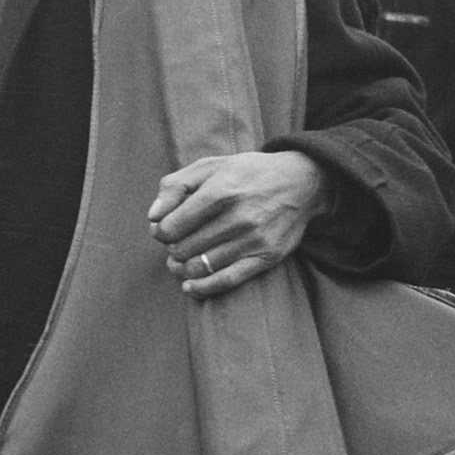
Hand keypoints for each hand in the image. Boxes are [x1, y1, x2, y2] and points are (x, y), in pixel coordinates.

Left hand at [148, 151, 328, 298]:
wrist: (301, 181)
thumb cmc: (247, 173)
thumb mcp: (209, 166)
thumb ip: (174, 186)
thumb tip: (152, 216)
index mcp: (221, 191)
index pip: (173, 226)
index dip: (160, 231)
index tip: (163, 229)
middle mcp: (239, 217)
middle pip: (184, 248)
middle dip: (172, 248)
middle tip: (175, 243)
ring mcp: (254, 240)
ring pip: (201, 267)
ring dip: (182, 268)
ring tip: (179, 261)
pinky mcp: (267, 257)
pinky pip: (228, 280)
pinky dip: (203, 288)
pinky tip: (189, 286)